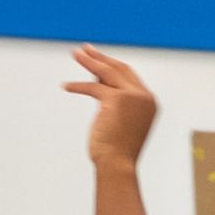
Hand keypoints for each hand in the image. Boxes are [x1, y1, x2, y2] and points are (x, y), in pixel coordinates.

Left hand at [64, 45, 156, 170]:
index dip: (111, 67)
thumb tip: (98, 86)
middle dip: (101, 58)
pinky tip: (66, 86)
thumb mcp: (121, 122)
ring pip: (107, 72)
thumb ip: (116, 104)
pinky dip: (78, 86)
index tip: (97, 61)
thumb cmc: (117, 150)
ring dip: (89, 61)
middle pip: (120, 68)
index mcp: (149, 101)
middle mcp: (143, 96)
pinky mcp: (116, 99)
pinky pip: (93, 87)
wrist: (117, 165)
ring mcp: (132, 96)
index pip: (129, 77)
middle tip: (84, 49)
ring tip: (75, 53)